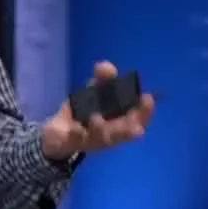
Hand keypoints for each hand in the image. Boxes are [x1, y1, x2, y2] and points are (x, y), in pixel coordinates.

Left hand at [40, 61, 154, 161]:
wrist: (59, 133)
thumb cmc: (86, 111)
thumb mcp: (94, 91)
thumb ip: (103, 79)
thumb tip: (106, 66)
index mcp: (120, 122)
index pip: (139, 120)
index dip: (146, 112)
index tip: (147, 99)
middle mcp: (110, 134)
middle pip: (123, 134)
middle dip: (128, 129)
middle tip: (134, 125)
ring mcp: (92, 140)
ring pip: (101, 139)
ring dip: (101, 130)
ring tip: (96, 118)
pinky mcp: (73, 143)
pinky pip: (76, 140)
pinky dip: (77, 134)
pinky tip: (75, 129)